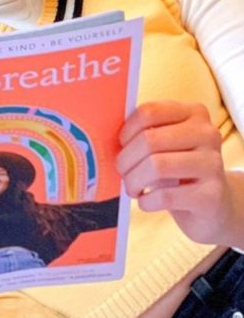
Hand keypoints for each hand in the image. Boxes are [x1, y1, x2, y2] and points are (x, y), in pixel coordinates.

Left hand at [117, 101, 237, 245]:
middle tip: (121, 172)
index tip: (121, 145)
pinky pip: (166, 196)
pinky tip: (146, 201)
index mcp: (193, 113)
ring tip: (132, 188)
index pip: (149, 112)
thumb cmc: (177, 169)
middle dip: (125, 160)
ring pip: (156, 166)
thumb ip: (143, 133)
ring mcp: (213, 164)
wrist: (213, 205)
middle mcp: (207, 134)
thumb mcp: (165, 144)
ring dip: (133, 181)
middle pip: (149, 140)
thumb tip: (103, 136)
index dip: (126, 130)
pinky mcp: (212, 195)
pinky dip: (147, 201)